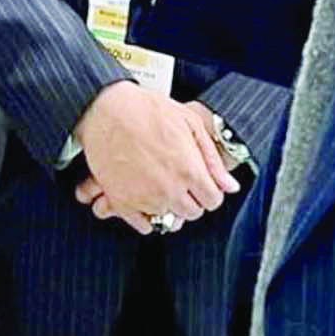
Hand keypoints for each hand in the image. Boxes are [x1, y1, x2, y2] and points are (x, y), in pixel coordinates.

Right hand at [71, 81, 238, 232]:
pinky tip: (147, 197)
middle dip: (192, 199)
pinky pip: (143, 226)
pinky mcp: (122, 202)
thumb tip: (229, 185)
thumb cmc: (145, 110)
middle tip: (182, 182)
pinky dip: (147, 217)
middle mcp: (169, 190)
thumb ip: (212, 158)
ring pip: (169, 219)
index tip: (203, 183)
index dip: (210, 190)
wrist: (105, 109)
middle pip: (192, 213)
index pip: (212, 200)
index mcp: (189, 170)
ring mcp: (145, 199)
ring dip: (169, 205)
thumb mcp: (189, 122)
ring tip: (161, 183)